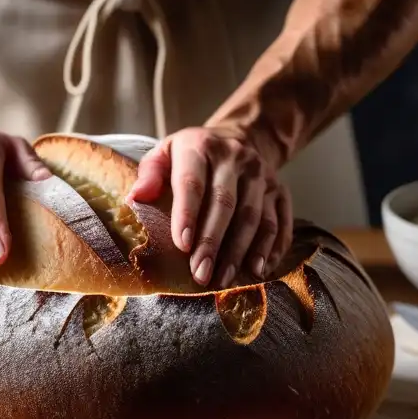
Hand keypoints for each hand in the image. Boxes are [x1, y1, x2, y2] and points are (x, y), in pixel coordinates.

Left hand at [127, 128, 292, 287]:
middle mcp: (236, 159)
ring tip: (224, 279)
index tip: (182, 245)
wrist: (239, 139)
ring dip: (240, 252)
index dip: (187, 214)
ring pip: (255, 217)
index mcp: (202, 147)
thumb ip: (150, 173)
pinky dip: (271, 249)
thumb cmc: (193, 156)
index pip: (194, 183)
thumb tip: (136, 198)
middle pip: (226, 204)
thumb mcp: (166, 152)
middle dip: (212, 243)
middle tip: (200, 273)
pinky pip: (280, 223)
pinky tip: (258, 271)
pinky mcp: (281, 191)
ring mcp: (263, 175)